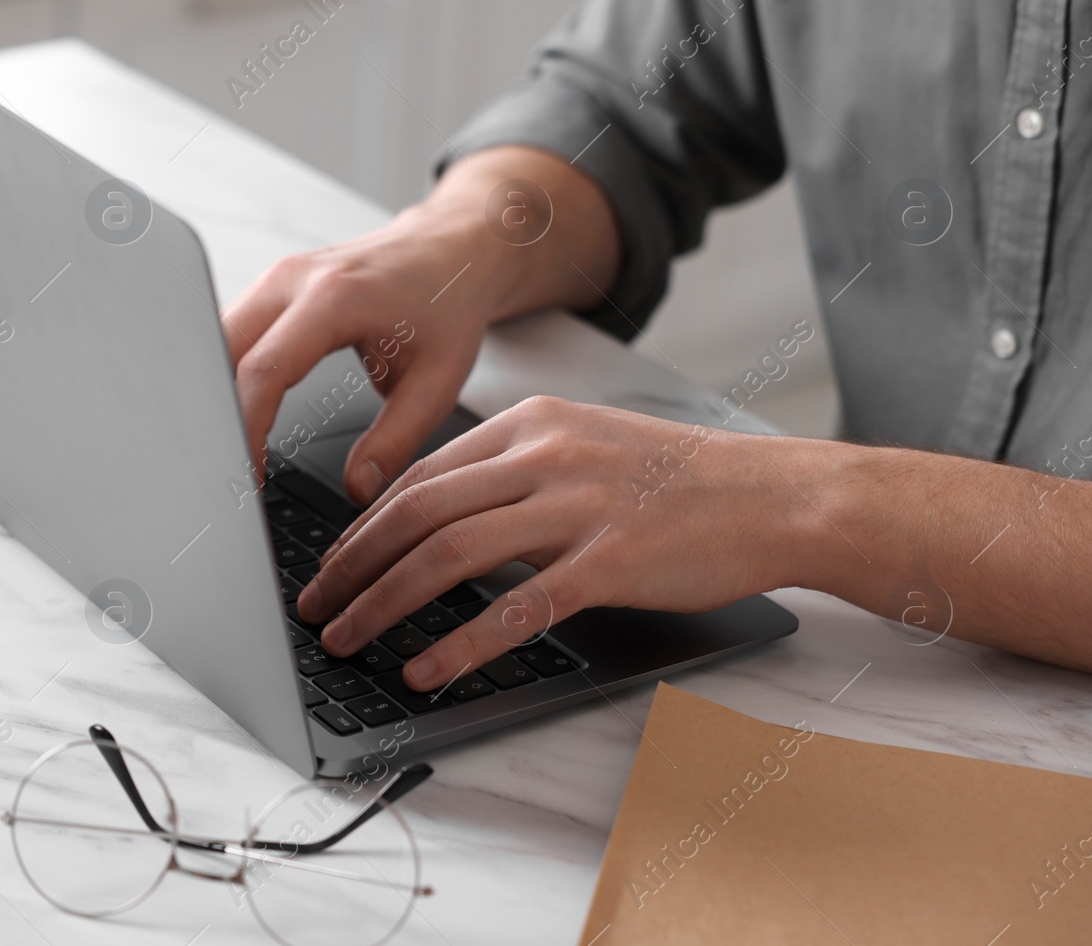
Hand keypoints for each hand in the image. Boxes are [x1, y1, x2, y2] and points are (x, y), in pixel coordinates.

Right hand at [222, 205, 496, 502]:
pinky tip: (240, 411)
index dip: (247, 429)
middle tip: (230, 469)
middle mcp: (293, 279)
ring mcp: (276, 278)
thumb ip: (396, 441)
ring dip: (216, 393)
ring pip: (215, 340)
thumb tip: (358, 489)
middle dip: (216, 415)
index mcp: (334, 297)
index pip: (264, 370)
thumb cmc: (447, 304)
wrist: (449, 251)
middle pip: (221, 352)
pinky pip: (230, 331)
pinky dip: (226, 374)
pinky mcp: (271, 287)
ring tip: (233, 447)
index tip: (247, 474)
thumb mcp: (437, 381)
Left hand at [296, 396, 799, 688]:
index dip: (363, 525)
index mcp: (530, 423)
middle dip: (352, 565)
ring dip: (384, 603)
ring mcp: (577, 505)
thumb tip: (439, 518)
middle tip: (315, 607)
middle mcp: (544, 454)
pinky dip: (461, 642)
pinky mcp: (611, 560)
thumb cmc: (680, 480)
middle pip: (417, 511)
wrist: (776, 494)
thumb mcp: (586, 448)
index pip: (419, 475)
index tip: (332, 565)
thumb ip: (515, 473)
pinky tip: (426, 668)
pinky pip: (517, 607)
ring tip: (345, 639)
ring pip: (449, 554)